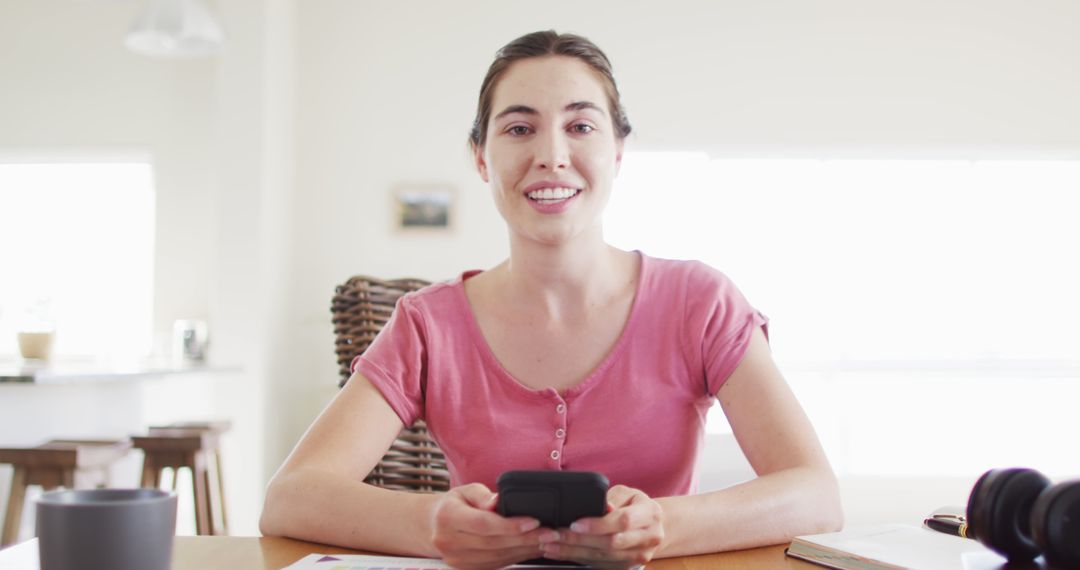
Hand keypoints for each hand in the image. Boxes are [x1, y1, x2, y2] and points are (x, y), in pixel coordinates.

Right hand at [430, 483, 557, 568]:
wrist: (434, 526)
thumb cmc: (454, 504)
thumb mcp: (465, 491)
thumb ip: (483, 496)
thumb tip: (498, 501)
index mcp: (447, 517)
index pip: (483, 524)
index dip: (510, 525)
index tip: (534, 521)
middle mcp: (449, 542)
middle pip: (493, 543)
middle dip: (526, 538)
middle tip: (550, 532)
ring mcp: (457, 560)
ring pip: (497, 557)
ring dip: (525, 550)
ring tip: (546, 540)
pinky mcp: (466, 569)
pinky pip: (496, 564)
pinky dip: (517, 557)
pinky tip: (532, 548)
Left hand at [540, 485, 663, 568]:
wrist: (653, 525)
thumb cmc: (635, 504)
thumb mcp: (627, 493)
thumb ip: (611, 498)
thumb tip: (596, 507)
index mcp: (650, 514)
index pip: (622, 521)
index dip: (597, 524)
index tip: (575, 523)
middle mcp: (649, 537)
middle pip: (610, 543)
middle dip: (578, 540)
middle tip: (553, 535)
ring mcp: (640, 555)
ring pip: (604, 557)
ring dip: (573, 552)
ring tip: (550, 546)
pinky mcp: (628, 566)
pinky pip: (601, 565)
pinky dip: (579, 559)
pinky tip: (561, 553)